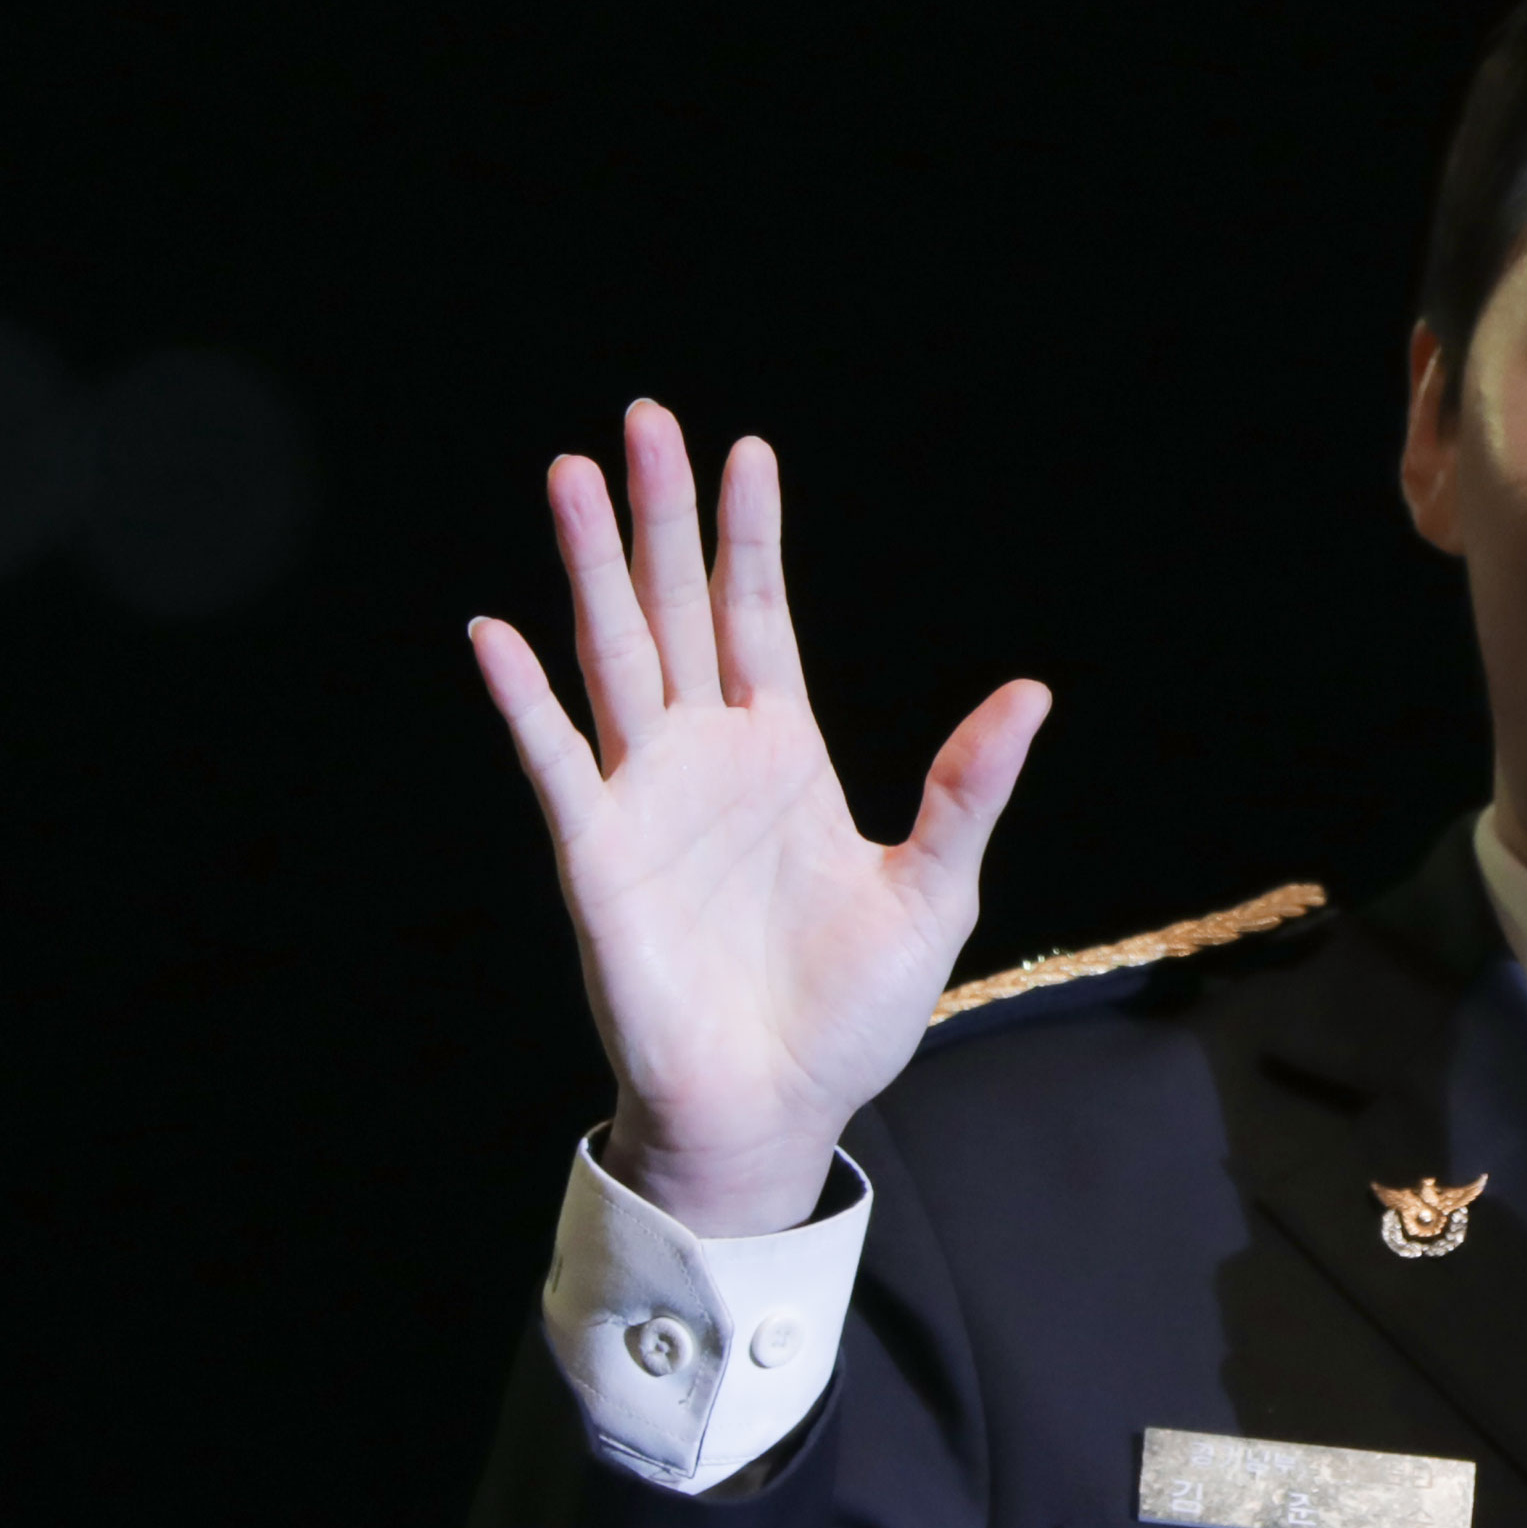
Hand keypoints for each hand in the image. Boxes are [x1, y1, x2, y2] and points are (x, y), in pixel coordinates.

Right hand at [468, 402, 1049, 1236]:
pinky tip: (495, 631)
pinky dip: (524, 700)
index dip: (750, 535)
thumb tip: (1030, 693)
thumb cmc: (848, 1015)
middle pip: (674, 609)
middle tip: (644, 418)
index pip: (757, 617)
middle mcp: (704, 759)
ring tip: (572, 476)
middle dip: (661, 516)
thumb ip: (967, 789)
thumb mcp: (934, 891)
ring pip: (611, 657)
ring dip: (590, 569)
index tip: (746, 447)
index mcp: (781, 755)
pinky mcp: (595, 858)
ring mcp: (643, 800)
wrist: (775, 1109)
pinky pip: (554, 763)